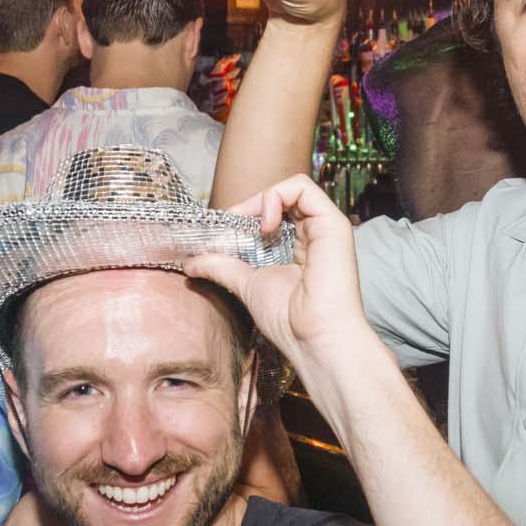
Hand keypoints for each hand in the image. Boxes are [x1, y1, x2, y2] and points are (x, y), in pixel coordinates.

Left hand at [184, 175, 372, 381]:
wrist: (313, 338)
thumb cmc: (289, 320)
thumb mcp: (247, 285)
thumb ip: (224, 267)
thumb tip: (192, 263)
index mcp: (301, 248)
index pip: (275, 213)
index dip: (247, 213)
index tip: (224, 228)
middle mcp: (316, 235)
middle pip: (284, 198)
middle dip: (251, 203)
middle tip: (230, 221)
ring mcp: (326, 228)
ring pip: (294, 187)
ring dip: (263, 197)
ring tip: (247, 222)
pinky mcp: (333, 224)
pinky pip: (304, 188)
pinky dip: (277, 196)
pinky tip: (265, 224)